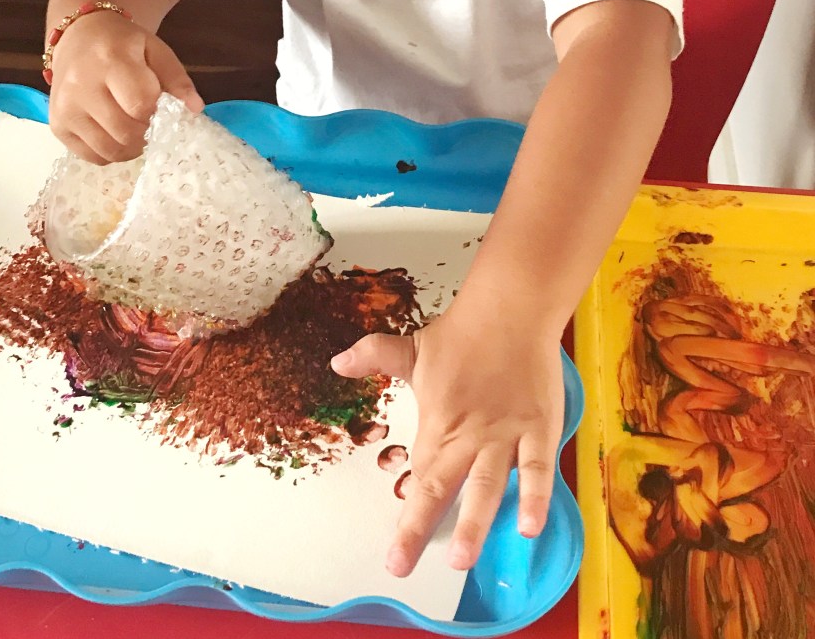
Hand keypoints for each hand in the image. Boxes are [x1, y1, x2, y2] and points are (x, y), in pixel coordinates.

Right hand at [48, 11, 202, 163]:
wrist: (78, 36)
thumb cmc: (122, 44)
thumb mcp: (155, 50)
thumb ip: (177, 79)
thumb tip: (196, 109)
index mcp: (110, 61)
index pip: (140, 104)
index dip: (157, 112)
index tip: (160, 107)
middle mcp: (81, 86)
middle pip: (125, 132)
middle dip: (146, 133)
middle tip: (150, 122)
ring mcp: (65, 108)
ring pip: (109, 150)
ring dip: (131, 148)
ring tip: (136, 130)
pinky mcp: (57, 125)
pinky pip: (92, 156)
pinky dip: (111, 152)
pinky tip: (115, 134)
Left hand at [330, 279, 564, 575]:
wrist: (510, 309)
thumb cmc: (462, 333)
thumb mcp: (411, 348)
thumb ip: (374, 356)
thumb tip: (336, 361)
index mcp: (438, 423)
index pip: (419, 477)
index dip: (407, 516)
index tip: (394, 553)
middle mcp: (468, 435)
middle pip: (440, 488)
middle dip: (420, 529)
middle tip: (403, 565)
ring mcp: (504, 434)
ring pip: (487, 486)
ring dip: (474, 522)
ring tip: (462, 559)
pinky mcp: (538, 429)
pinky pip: (537, 468)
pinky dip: (534, 497)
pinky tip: (528, 528)